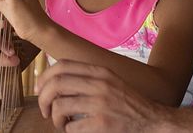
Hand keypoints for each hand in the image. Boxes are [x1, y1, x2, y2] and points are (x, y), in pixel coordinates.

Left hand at [35, 60, 167, 131]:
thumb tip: (55, 79)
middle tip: (45, 110)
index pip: (62, 65)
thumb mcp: (110, 81)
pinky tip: (75, 130)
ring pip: (60, 106)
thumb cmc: (127, 103)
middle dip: (43, 98)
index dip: (45, 77)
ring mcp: (101, 104)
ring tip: (61, 122)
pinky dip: (68, 130)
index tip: (40, 89)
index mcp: (101, 72)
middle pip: (56, 84)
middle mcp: (100, 84)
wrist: (152, 120)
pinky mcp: (102, 124)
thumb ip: (88, 77)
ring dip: (55, 117)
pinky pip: (71, 126)